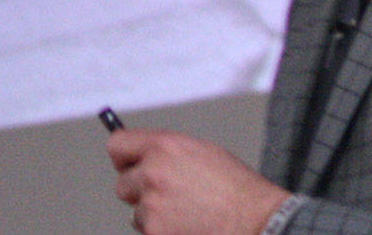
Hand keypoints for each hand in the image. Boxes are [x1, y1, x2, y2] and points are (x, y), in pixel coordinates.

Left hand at [107, 128, 290, 234]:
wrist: (253, 220)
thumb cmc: (237, 190)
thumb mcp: (205, 153)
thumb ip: (170, 154)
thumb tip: (149, 159)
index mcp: (166, 147)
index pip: (118, 144)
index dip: (124, 156)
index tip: (128, 163)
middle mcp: (153, 172)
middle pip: (122, 183)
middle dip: (139, 190)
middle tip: (166, 195)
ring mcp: (151, 205)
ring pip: (136, 211)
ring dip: (154, 213)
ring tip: (186, 212)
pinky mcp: (152, 231)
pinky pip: (145, 230)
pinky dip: (161, 230)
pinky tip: (186, 225)